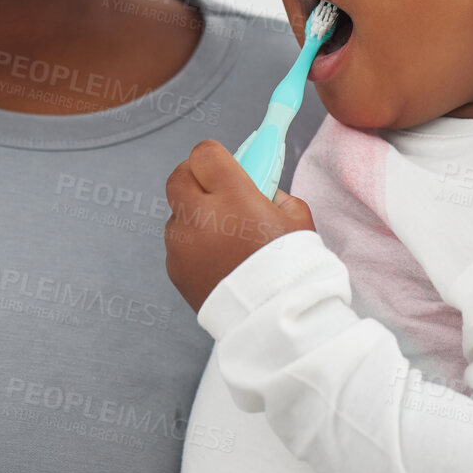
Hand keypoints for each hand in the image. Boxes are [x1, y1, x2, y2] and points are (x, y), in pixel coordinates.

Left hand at [164, 138, 315, 312]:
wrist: (274, 319)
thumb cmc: (291, 269)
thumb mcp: (297, 218)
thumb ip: (274, 193)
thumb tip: (260, 187)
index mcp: (232, 196)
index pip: (204, 153)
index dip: (214, 157)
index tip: (224, 164)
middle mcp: (200, 216)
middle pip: (178, 177)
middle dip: (195, 178)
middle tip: (214, 189)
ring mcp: (182, 243)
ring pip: (177, 213)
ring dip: (194, 216)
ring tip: (223, 236)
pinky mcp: (175, 268)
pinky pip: (177, 244)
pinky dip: (192, 246)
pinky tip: (217, 260)